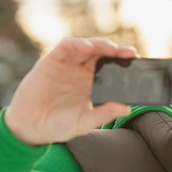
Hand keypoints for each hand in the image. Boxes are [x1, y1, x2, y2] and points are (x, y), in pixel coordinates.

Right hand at [5, 37, 136, 145]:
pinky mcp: (52, 60)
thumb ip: (104, 114)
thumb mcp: (85, 122)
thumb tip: (127, 108)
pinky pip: (66, 47)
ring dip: (101, 45)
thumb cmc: (59, 125)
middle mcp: (83, 71)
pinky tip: (87, 48)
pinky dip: (78, 44)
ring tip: (112, 49)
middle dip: (118, 52)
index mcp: (94, 84)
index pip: (114, 69)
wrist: (30, 127)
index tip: (141, 65)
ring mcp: (68, 64)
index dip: (126, 65)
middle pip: (104, 55)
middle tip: (131, 53)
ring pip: (88, 48)